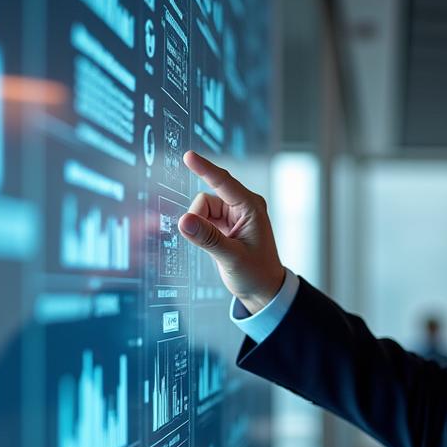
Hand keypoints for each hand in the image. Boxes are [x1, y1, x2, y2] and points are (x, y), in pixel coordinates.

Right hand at [178, 151, 285, 313]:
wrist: (263, 289)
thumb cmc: (256, 274)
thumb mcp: (231, 258)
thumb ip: (207, 238)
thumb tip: (184, 220)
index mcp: (251, 207)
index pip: (223, 182)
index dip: (204, 169)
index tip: (189, 156)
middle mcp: (243, 206)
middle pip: (206, 199)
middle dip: (200, 218)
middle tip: (211, 243)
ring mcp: (234, 214)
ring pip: (201, 209)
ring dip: (200, 226)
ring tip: (217, 248)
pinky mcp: (225, 223)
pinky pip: (203, 218)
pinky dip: (201, 229)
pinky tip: (213, 245)